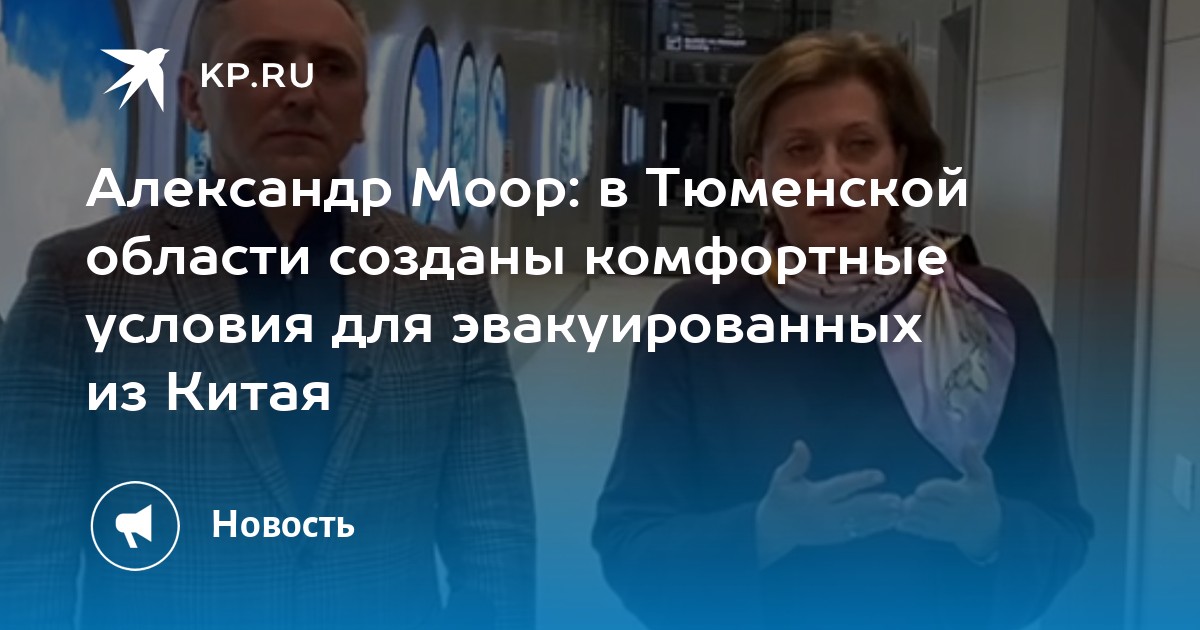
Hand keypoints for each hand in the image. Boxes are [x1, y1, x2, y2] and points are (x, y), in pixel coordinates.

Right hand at [755, 440, 902, 567]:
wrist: (774, 531)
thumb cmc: (780, 498)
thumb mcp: (781, 478)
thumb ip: (795, 462)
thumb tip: (800, 444)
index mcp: (814, 497)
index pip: (841, 487)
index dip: (860, 481)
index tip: (880, 475)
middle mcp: (825, 515)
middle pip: (856, 509)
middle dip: (878, 505)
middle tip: (898, 500)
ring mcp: (832, 529)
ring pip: (861, 523)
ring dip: (883, 518)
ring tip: (901, 511)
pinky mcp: (836, 537)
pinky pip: (859, 532)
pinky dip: (876, 527)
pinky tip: (892, 521)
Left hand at [896, 444, 1002, 560]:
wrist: (986, 527)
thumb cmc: (981, 495)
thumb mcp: (982, 477)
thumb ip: (972, 460)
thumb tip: (970, 442)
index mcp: (963, 496)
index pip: (947, 493)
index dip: (932, 491)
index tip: (919, 490)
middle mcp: (953, 512)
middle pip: (932, 509)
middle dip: (915, 505)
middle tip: (901, 501)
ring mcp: (944, 525)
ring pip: (924, 521)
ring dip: (909, 516)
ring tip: (896, 507)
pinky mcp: (936, 533)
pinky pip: (920, 531)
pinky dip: (908, 526)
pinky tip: (896, 519)